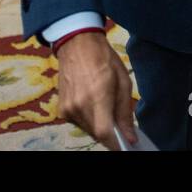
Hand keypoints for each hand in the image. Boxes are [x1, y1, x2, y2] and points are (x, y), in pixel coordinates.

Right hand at [55, 32, 137, 150]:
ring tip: (106, 109)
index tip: (127, 146)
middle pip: (97, 134)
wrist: (77, 45)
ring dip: (99, 126)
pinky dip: (89, 120)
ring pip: (88, 130)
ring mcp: (67, 109)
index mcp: (96, 96)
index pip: (104, 133)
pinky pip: (79, 123)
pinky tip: (93, 105)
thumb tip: (130, 137)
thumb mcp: (123, 81)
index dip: (116, 144)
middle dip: (111, 134)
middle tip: (120, 125)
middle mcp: (78, 106)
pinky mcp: (61, 110)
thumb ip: (125, 112)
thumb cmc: (104, 59)